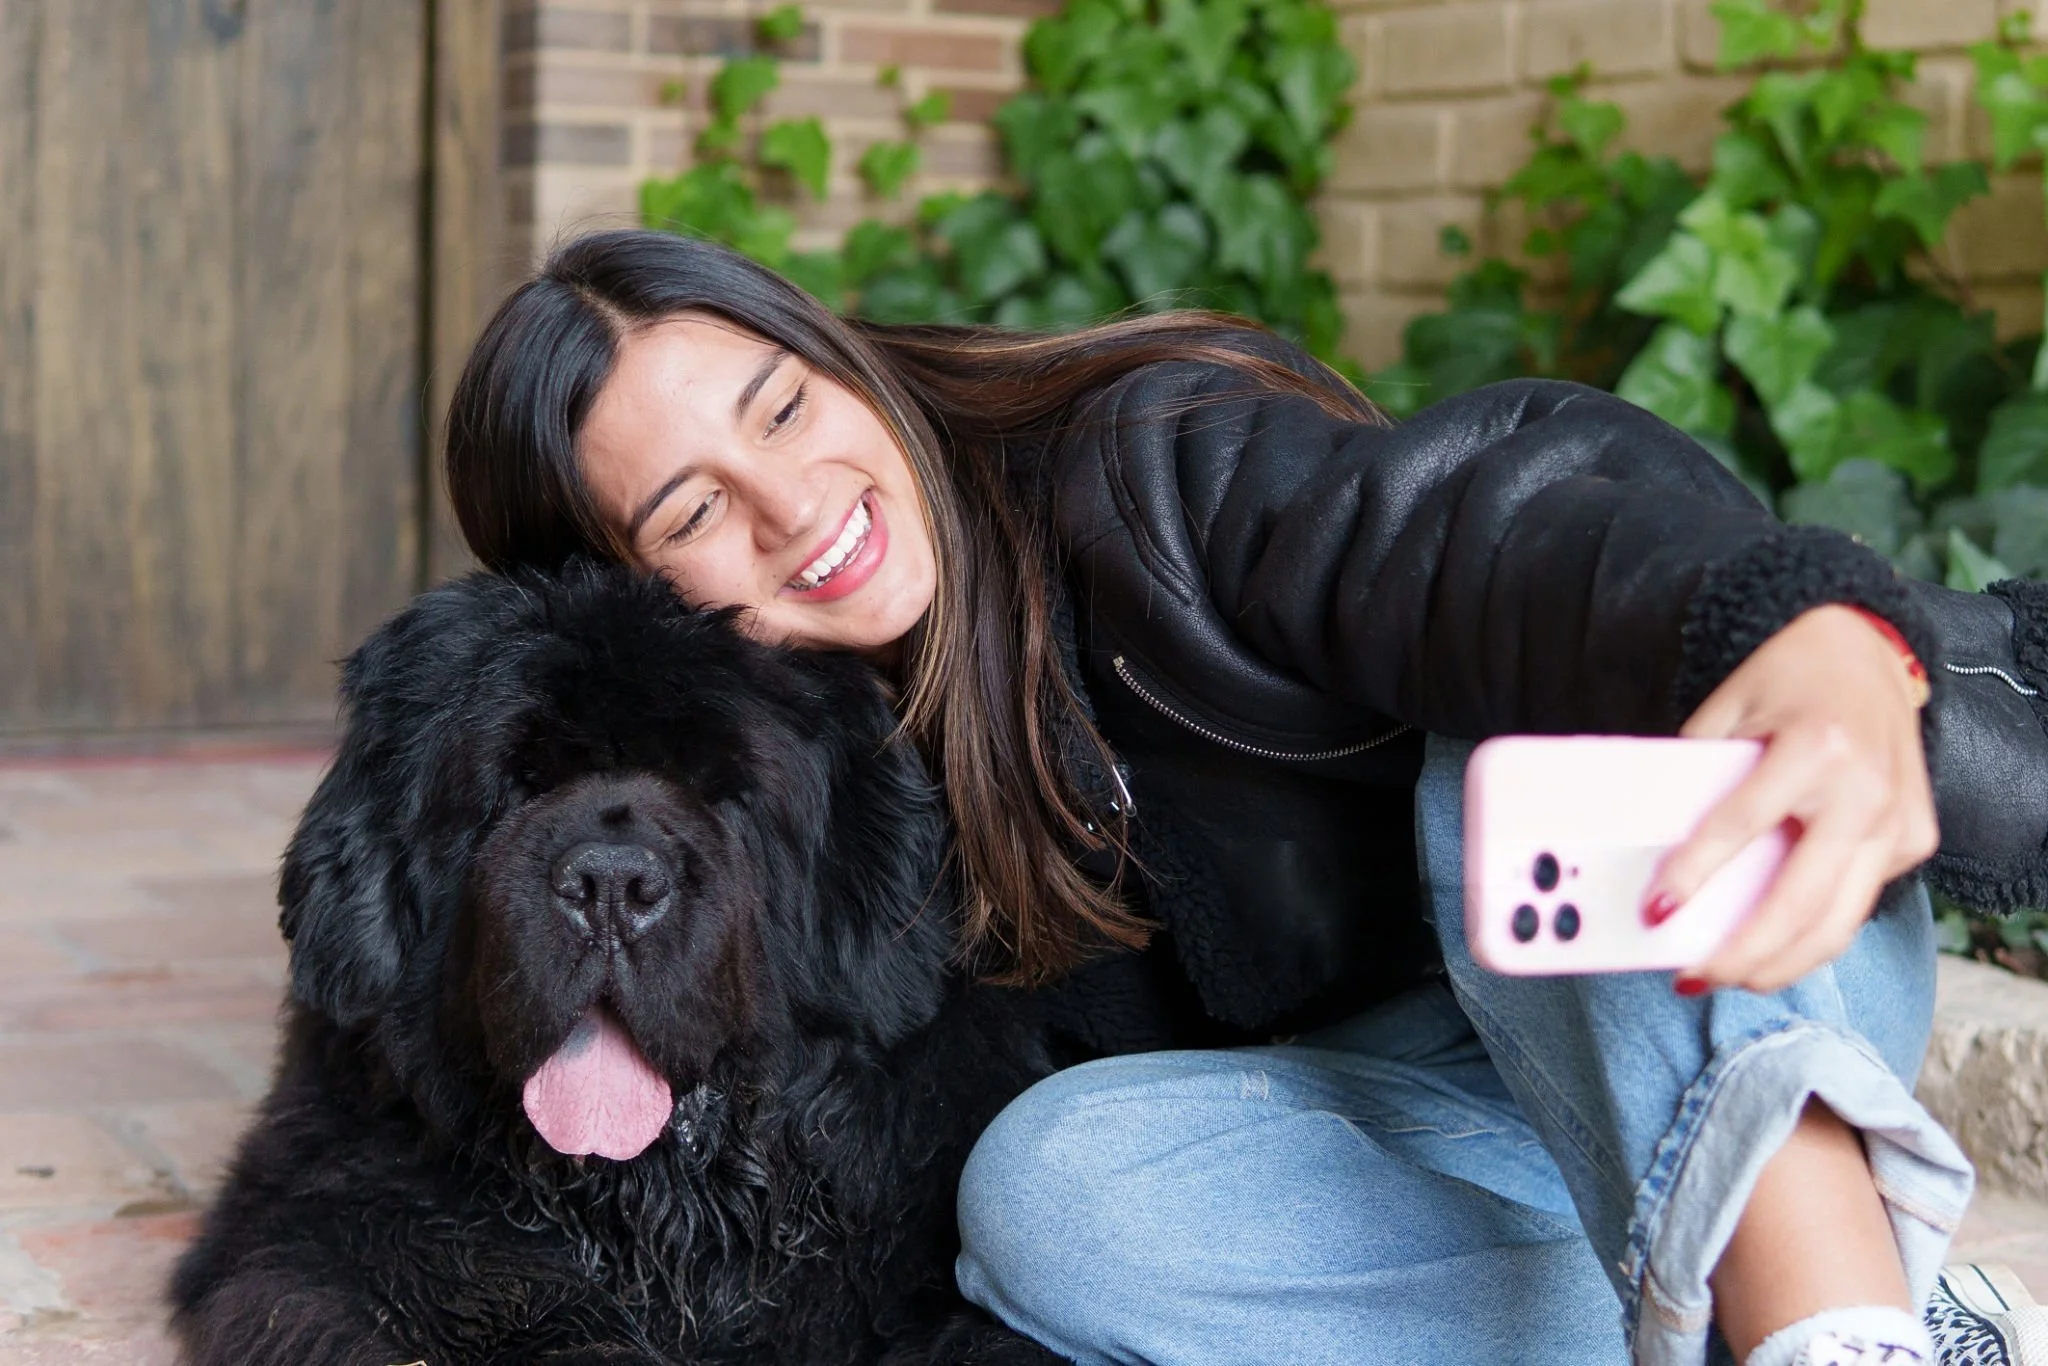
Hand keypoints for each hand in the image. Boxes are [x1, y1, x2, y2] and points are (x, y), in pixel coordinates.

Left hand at [1643, 604, 1938, 994]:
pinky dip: (1815, 931)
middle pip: (1801, 900)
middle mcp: (1867, 789)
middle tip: (1695, 977)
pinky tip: (1775, 945)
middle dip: (1744, 953)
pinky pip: (1858, 901)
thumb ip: (1701, 774)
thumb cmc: (1790, 677)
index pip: (1743, 825)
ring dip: (1781, 963)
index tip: (1657, 911)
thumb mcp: (1731, 706)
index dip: (1695, 874)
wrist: (1872, 651)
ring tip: (1731, 979)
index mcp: (1816, 745)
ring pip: (1839, 921)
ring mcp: (1901, 819)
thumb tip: (1658, 852)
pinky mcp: (1917, 837)